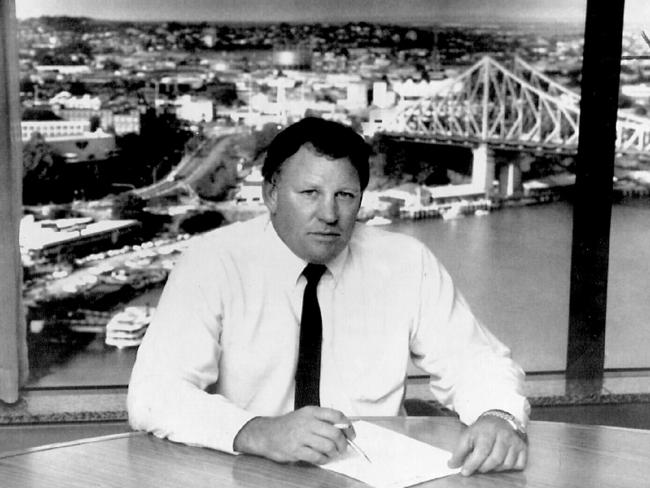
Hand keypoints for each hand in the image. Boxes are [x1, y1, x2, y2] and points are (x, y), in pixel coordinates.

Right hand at [232, 406, 350, 463]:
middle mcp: (307, 422)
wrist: (266, 434)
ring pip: (327, 446)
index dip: (348, 425)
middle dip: (343, 442)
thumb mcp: (304, 415)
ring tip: (333, 453)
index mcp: (311, 411)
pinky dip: (324, 460)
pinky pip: (317, 457)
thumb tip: (343, 428)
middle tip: (344, 447)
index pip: (336, 415)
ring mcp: (301, 436)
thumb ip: (322, 420)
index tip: (351, 433)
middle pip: (334, 432)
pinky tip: (323, 458)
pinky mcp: (296, 450)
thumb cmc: (288, 425)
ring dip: (334, 452)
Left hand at [448, 415, 526, 475]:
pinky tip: (501, 462)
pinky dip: (509, 467)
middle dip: (483, 468)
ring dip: (495, 469)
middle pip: (495, 459)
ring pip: (507, 464)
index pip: (482, 451)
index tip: (465, 472)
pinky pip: (518, 465)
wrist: (498, 419)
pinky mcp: (523, 447)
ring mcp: (515, 441)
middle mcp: (503, 435)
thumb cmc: (481, 430)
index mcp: (487, 431)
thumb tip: (451, 465)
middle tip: (476, 468)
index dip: (473, 464)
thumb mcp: (467, 436)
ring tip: (487, 464)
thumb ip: (459, 451)